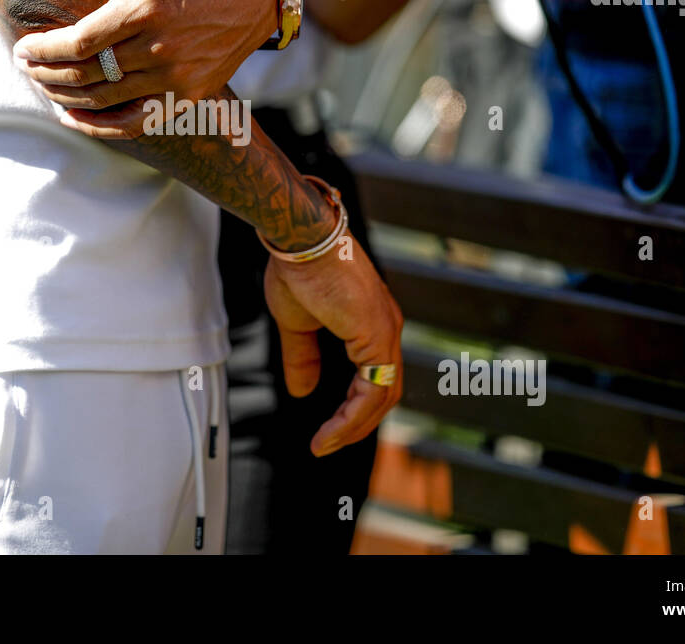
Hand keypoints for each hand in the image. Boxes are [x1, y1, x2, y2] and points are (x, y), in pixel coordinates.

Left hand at [12, 0, 278, 139]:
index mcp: (147, 7)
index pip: (80, 40)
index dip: (44, 49)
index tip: (22, 48)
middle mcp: (161, 47)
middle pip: (86, 75)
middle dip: (46, 74)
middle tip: (26, 66)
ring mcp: (175, 78)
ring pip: (104, 101)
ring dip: (65, 99)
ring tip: (45, 86)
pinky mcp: (186, 98)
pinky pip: (134, 124)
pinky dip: (99, 126)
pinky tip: (74, 116)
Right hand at [263, 239, 403, 456]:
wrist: (300, 240)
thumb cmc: (298, 268)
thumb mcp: (297, 324)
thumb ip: (303, 358)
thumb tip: (303, 391)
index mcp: (370, 323)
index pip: (374, 376)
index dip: (354, 407)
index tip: (328, 429)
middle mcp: (386, 328)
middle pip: (384, 392)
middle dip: (357, 423)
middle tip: (328, 443)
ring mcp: (386, 332)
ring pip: (382, 397)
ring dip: (354, 426)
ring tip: (326, 443)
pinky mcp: (377, 336)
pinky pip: (373, 390)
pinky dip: (354, 416)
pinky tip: (332, 430)